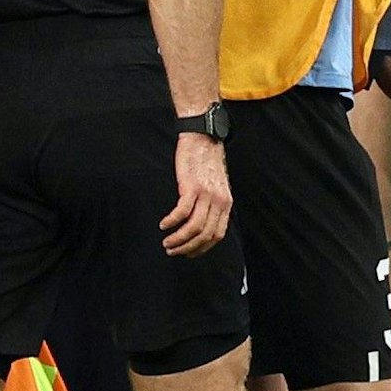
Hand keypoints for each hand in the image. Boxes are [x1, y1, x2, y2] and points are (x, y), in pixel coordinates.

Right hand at [160, 133, 231, 256]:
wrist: (203, 137)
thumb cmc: (206, 160)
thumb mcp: (217, 185)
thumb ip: (213, 204)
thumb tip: (203, 222)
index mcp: (226, 203)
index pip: (217, 235)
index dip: (202, 248)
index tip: (189, 253)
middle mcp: (219, 201)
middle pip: (205, 235)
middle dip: (188, 248)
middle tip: (173, 251)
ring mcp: (206, 194)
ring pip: (193, 228)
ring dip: (178, 239)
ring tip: (167, 242)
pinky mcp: (191, 186)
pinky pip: (182, 212)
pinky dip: (172, 222)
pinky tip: (164, 224)